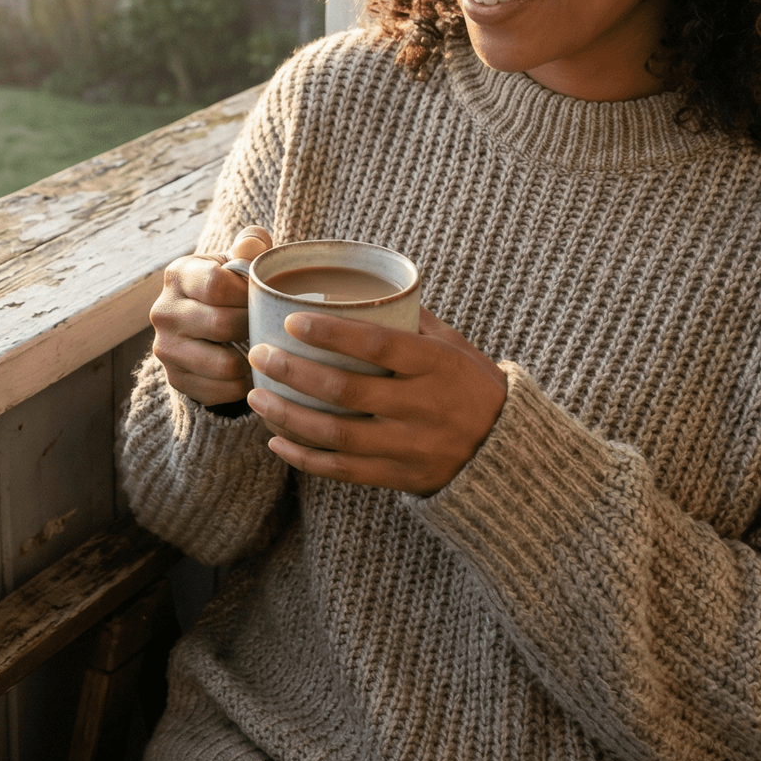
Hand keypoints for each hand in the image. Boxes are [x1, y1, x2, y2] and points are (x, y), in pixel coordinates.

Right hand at [149, 226, 272, 406]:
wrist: (202, 324)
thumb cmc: (228, 286)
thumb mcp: (236, 262)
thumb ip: (250, 246)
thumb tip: (253, 243)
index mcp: (178, 275)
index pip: (215, 285)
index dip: (247, 294)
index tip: (262, 297)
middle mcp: (163, 312)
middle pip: (222, 325)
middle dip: (254, 326)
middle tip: (269, 326)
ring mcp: (166, 349)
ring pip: (224, 364)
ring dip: (252, 359)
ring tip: (263, 348)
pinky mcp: (175, 379)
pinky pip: (222, 391)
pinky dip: (243, 384)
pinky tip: (251, 369)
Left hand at [246, 308, 508, 495]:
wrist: (504, 450)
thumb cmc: (469, 382)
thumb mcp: (451, 344)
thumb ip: (407, 319)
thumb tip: (353, 283)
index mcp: (436, 365)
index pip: (377, 346)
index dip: (331, 334)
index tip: (292, 321)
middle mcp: (423, 407)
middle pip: (347, 392)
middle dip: (294, 373)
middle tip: (259, 355)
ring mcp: (411, 446)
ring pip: (337, 436)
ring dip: (289, 417)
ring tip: (256, 397)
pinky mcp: (400, 477)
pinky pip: (343, 471)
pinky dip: (305, 458)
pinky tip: (276, 441)